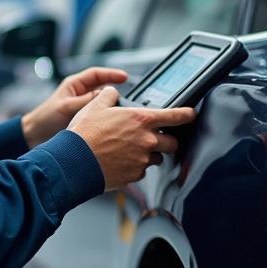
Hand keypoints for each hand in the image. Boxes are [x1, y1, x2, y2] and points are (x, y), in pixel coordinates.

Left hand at [21, 66, 127, 148]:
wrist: (34, 136)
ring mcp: (82, 107)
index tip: (124, 77)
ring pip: (102, 103)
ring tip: (122, 109)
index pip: (97, 74)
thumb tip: (106, 96)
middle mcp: (80, 94)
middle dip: (115, 90)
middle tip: (128, 94)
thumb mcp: (67, 107)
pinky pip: (99, 115)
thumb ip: (86, 101)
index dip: (111, 74)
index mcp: (74, 85)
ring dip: (111, 105)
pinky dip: (106, 117)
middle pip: (103, 88)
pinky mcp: (84, 119)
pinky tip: (113, 122)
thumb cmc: (45, 119)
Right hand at [68, 87, 195, 191]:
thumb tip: (111, 91)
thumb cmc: (84, 134)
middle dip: (166, 141)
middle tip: (154, 139)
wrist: (74, 161)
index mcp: (141, 120)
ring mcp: (142, 160)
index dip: (187, 114)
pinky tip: (120, 162)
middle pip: (172, 143)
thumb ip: (108, 96)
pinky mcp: (134, 176)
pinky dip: (135, 167)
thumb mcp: (94, 106)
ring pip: (156, 159)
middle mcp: (146, 140)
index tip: (191, 114)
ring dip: (149, 155)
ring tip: (130, 151)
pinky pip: (141, 172)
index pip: (175, 116)